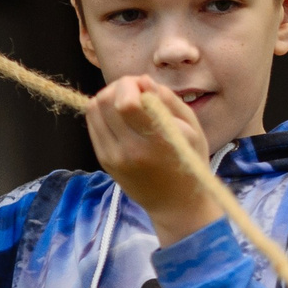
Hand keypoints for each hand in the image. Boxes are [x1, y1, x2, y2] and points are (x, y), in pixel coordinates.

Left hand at [86, 76, 219, 244]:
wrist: (176, 205)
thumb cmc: (190, 163)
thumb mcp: (193, 130)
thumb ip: (170, 101)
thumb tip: (143, 81)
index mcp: (157, 142)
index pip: (125, 102)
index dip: (130, 85)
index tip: (145, 87)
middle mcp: (130, 150)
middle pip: (105, 101)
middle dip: (119, 86)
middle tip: (136, 91)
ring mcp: (114, 157)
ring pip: (94, 109)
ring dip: (108, 97)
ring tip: (127, 102)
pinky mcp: (105, 161)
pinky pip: (93, 124)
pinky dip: (103, 112)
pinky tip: (121, 117)